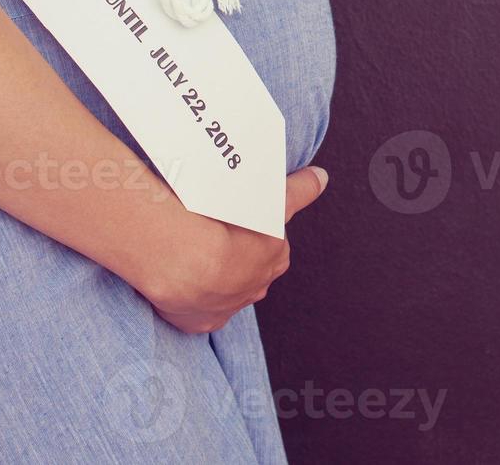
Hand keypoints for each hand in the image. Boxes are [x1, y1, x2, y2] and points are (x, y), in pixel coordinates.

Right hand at [138, 166, 327, 333]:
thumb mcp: (273, 201)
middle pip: (245, 269)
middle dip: (232, 256)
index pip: (268, 246)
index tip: (235, 221)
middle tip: (210, 235)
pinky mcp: (200, 321)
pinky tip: (178, 278)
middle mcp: (255, 289)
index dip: (252, 232)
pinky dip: (187, 297)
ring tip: (190, 254)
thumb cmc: (231, 228)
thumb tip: (321, 178)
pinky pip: (195, 310)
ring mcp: (228, 308)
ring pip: (220, 290)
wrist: (190, 259)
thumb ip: (299, 190)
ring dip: (208, 276)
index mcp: (274, 261)